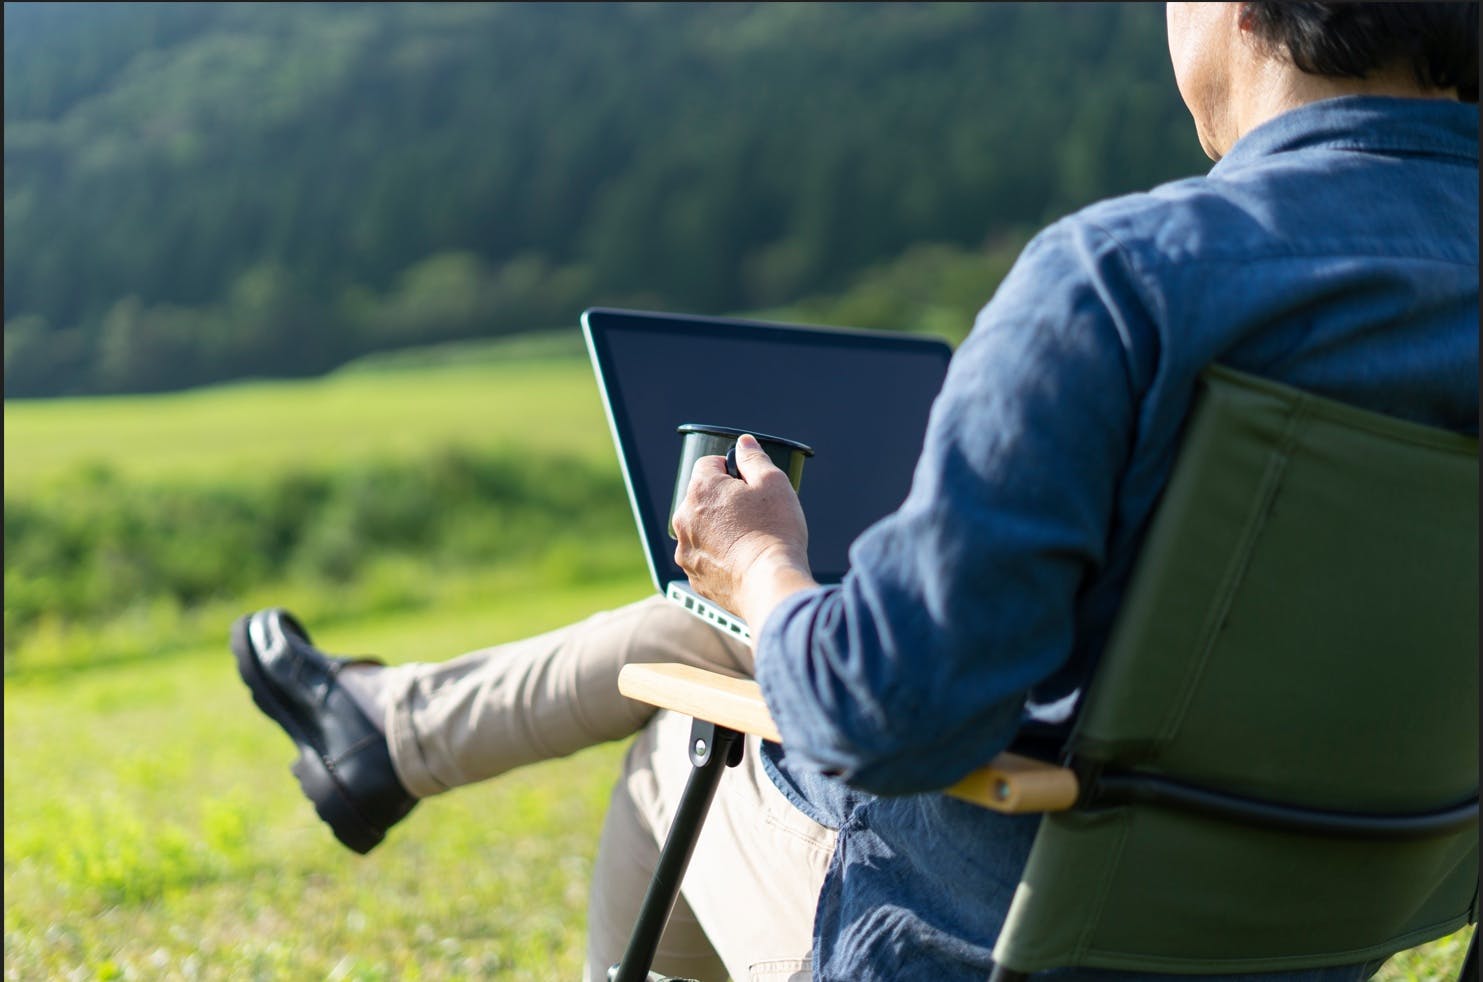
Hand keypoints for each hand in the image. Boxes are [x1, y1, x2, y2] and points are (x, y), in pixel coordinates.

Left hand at [672, 434, 818, 630]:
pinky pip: (705, 557)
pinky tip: (742, 560)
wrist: (769, 585)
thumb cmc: (774, 532)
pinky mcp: (694, 576)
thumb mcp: (773, 483)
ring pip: (702, 528)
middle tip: (755, 513)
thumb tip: (744, 443)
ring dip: (719, 528)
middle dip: (725, 500)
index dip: (732, 470)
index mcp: (701, 490)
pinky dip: (719, 556)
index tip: (749, 484)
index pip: (709, 464)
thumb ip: (754, 458)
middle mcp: (684, 518)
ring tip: (750, 539)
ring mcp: (686, 550)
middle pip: (703, 497)